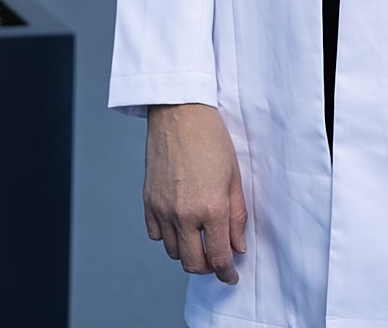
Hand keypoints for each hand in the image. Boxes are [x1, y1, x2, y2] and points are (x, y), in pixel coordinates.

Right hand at [144, 103, 247, 284]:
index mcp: (211, 207)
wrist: (180, 113)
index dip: (227, 273)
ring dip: (188, 252)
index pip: (219, 258)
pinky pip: (156, 235)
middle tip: (217, 259)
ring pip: (173, 252)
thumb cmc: (211, 138)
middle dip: (207, 267)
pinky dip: (169, 237)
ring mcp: (163, 209)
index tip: (231, 276)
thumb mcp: (235, 176)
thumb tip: (239, 246)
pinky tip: (180, 223)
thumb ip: (237, 216)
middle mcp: (185, 214)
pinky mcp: (148, 202)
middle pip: (193, 263)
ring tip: (200, 236)